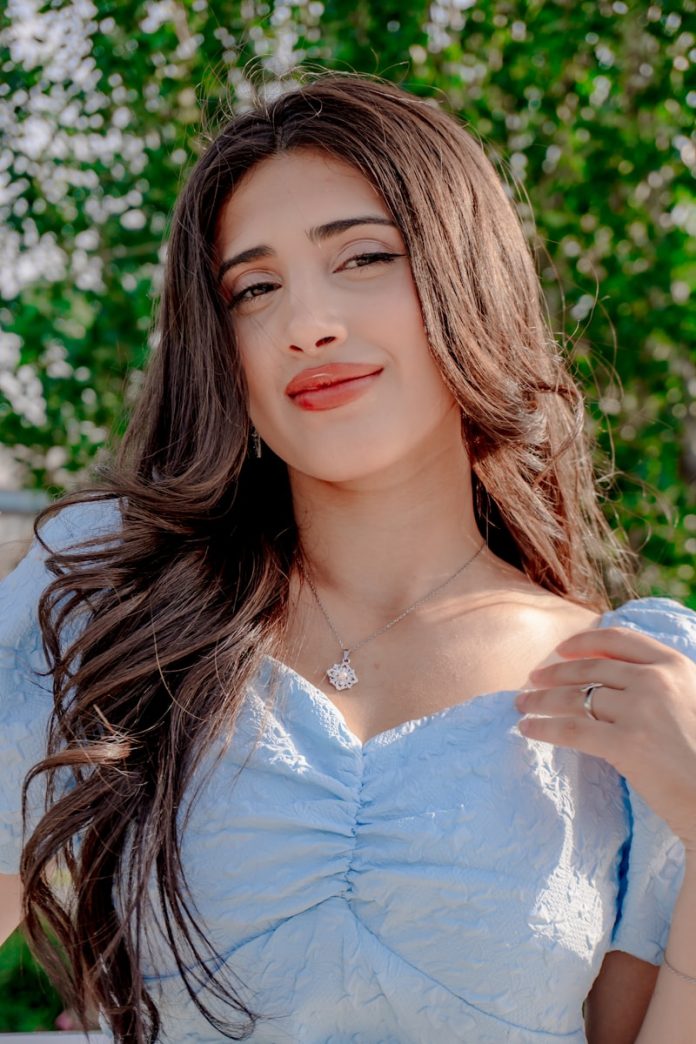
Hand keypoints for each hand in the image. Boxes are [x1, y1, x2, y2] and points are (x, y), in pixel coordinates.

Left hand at [514, 626, 695, 850]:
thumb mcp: (691, 700)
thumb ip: (659, 683)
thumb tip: (610, 676)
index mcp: (675, 665)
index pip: (619, 640)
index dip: (584, 642)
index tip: (560, 648)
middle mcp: (656, 681)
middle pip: (590, 669)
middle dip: (554, 672)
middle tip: (531, 678)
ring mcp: (640, 711)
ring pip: (574, 697)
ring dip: (541, 699)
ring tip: (522, 704)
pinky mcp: (625, 744)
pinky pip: (571, 729)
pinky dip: (543, 727)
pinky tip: (527, 729)